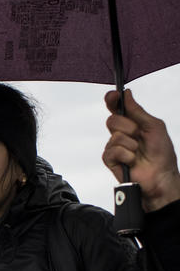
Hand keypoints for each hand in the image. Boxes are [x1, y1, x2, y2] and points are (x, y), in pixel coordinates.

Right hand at [103, 89, 179, 211]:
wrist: (160, 176)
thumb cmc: (161, 153)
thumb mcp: (154, 126)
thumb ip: (138, 111)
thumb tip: (127, 94)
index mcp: (132, 123)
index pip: (117, 108)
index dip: (113, 100)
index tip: (113, 96)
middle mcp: (121, 134)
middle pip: (112, 120)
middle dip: (129, 127)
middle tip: (139, 136)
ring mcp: (114, 147)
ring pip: (115, 136)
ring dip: (131, 144)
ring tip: (138, 153)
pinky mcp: (110, 160)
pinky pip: (113, 151)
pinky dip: (126, 155)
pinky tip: (132, 161)